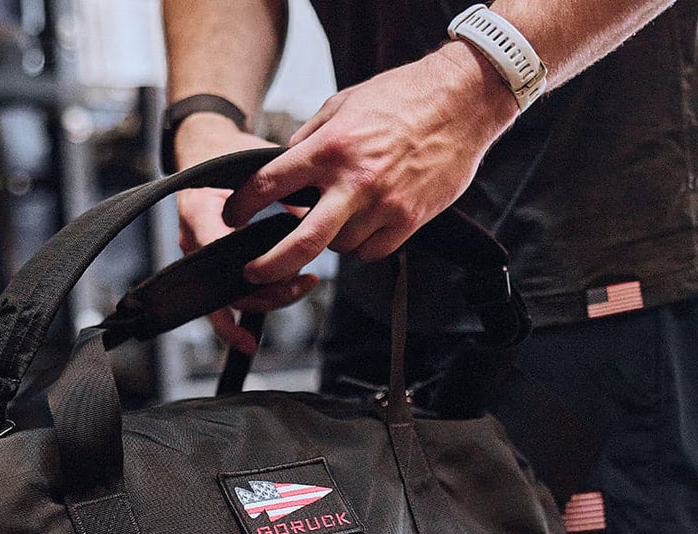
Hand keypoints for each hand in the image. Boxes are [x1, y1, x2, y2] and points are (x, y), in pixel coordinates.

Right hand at [173, 117, 320, 353]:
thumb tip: (309, 221)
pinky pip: (220, 299)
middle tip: (304, 283)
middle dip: (267, 294)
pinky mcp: (207, 266)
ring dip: (265, 302)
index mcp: (199, 213)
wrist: (206, 153)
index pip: (219, 249)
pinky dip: (235, 322)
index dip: (246, 269)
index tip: (275, 274)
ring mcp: (197, 257)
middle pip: (226, 286)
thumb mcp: (256, 164)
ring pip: (226, 299)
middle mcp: (192, 241)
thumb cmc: (228, 155)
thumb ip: (279, 192)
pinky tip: (248, 338)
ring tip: (302, 287)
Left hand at [220, 45, 517, 284]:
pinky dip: (360, 247)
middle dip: (270, 264)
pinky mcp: (409, 220)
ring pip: (339, 248)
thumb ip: (309, 141)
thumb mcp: (342, 105)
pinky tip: (364, 225)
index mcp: (331, 147)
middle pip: (302, 242)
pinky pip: (370, 252)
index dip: (244, 206)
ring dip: (329, 242)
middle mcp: (355, 180)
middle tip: (252, 271)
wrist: (464, 99)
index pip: (271, 184)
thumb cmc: (402, 98)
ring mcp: (384, 204)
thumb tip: (281, 171)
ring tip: (338, 218)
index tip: (233, 216)